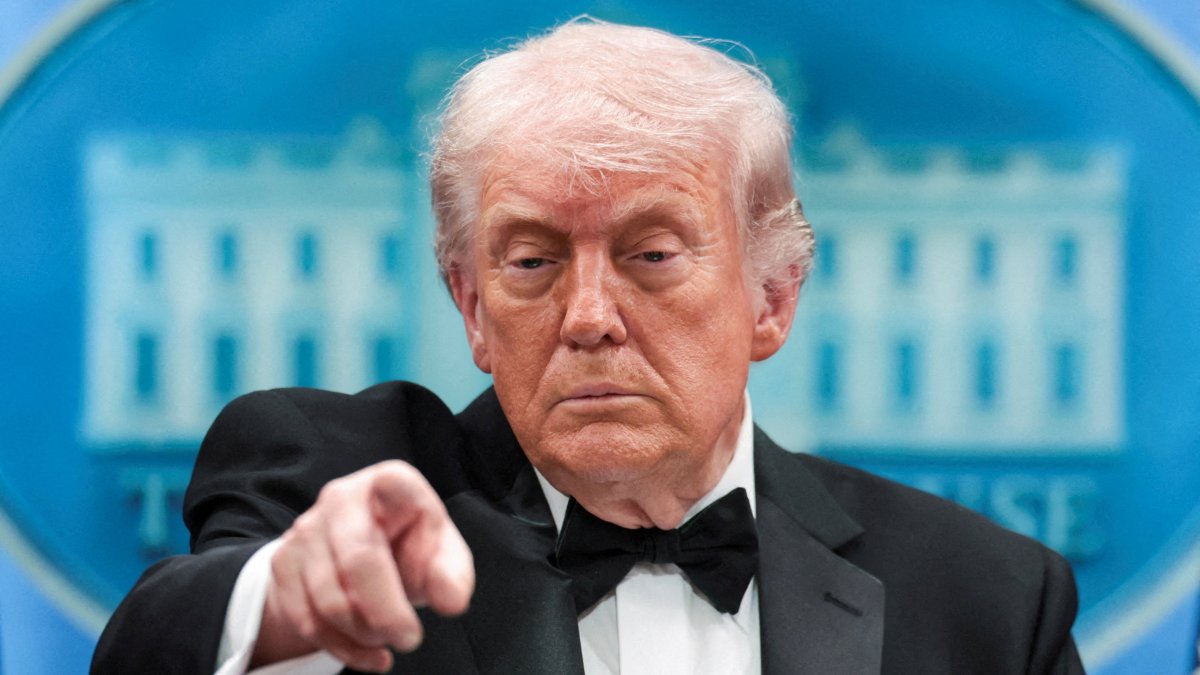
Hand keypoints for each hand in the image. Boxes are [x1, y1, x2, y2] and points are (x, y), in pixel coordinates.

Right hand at [252, 460, 473, 671]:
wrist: (363, 556)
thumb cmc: (411, 548)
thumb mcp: (443, 555)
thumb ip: (452, 574)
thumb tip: (450, 602)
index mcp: (388, 482)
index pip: (389, 519)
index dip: (407, 572)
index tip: (427, 615)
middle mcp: (340, 497)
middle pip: (356, 563)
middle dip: (384, 614)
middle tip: (409, 639)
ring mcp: (305, 529)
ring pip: (327, 599)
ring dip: (362, 633)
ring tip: (388, 639)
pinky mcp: (283, 562)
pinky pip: (306, 619)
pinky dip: (341, 647)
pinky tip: (369, 654)